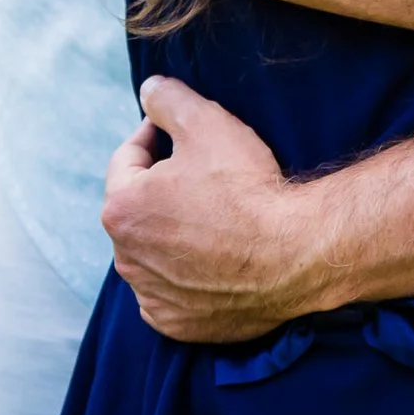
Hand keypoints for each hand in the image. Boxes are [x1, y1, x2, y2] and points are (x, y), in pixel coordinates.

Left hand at [101, 76, 334, 343]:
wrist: (293, 255)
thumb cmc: (247, 189)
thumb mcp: (207, 122)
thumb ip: (167, 100)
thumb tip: (148, 90)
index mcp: (121, 208)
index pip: (127, 159)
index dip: (154, 136)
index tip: (178, 132)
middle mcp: (125, 258)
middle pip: (138, 208)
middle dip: (162, 188)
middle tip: (205, 174)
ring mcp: (151, 296)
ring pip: (153, 252)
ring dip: (172, 233)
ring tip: (215, 216)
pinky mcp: (177, 324)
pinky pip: (170, 293)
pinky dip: (185, 276)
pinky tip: (215, 259)